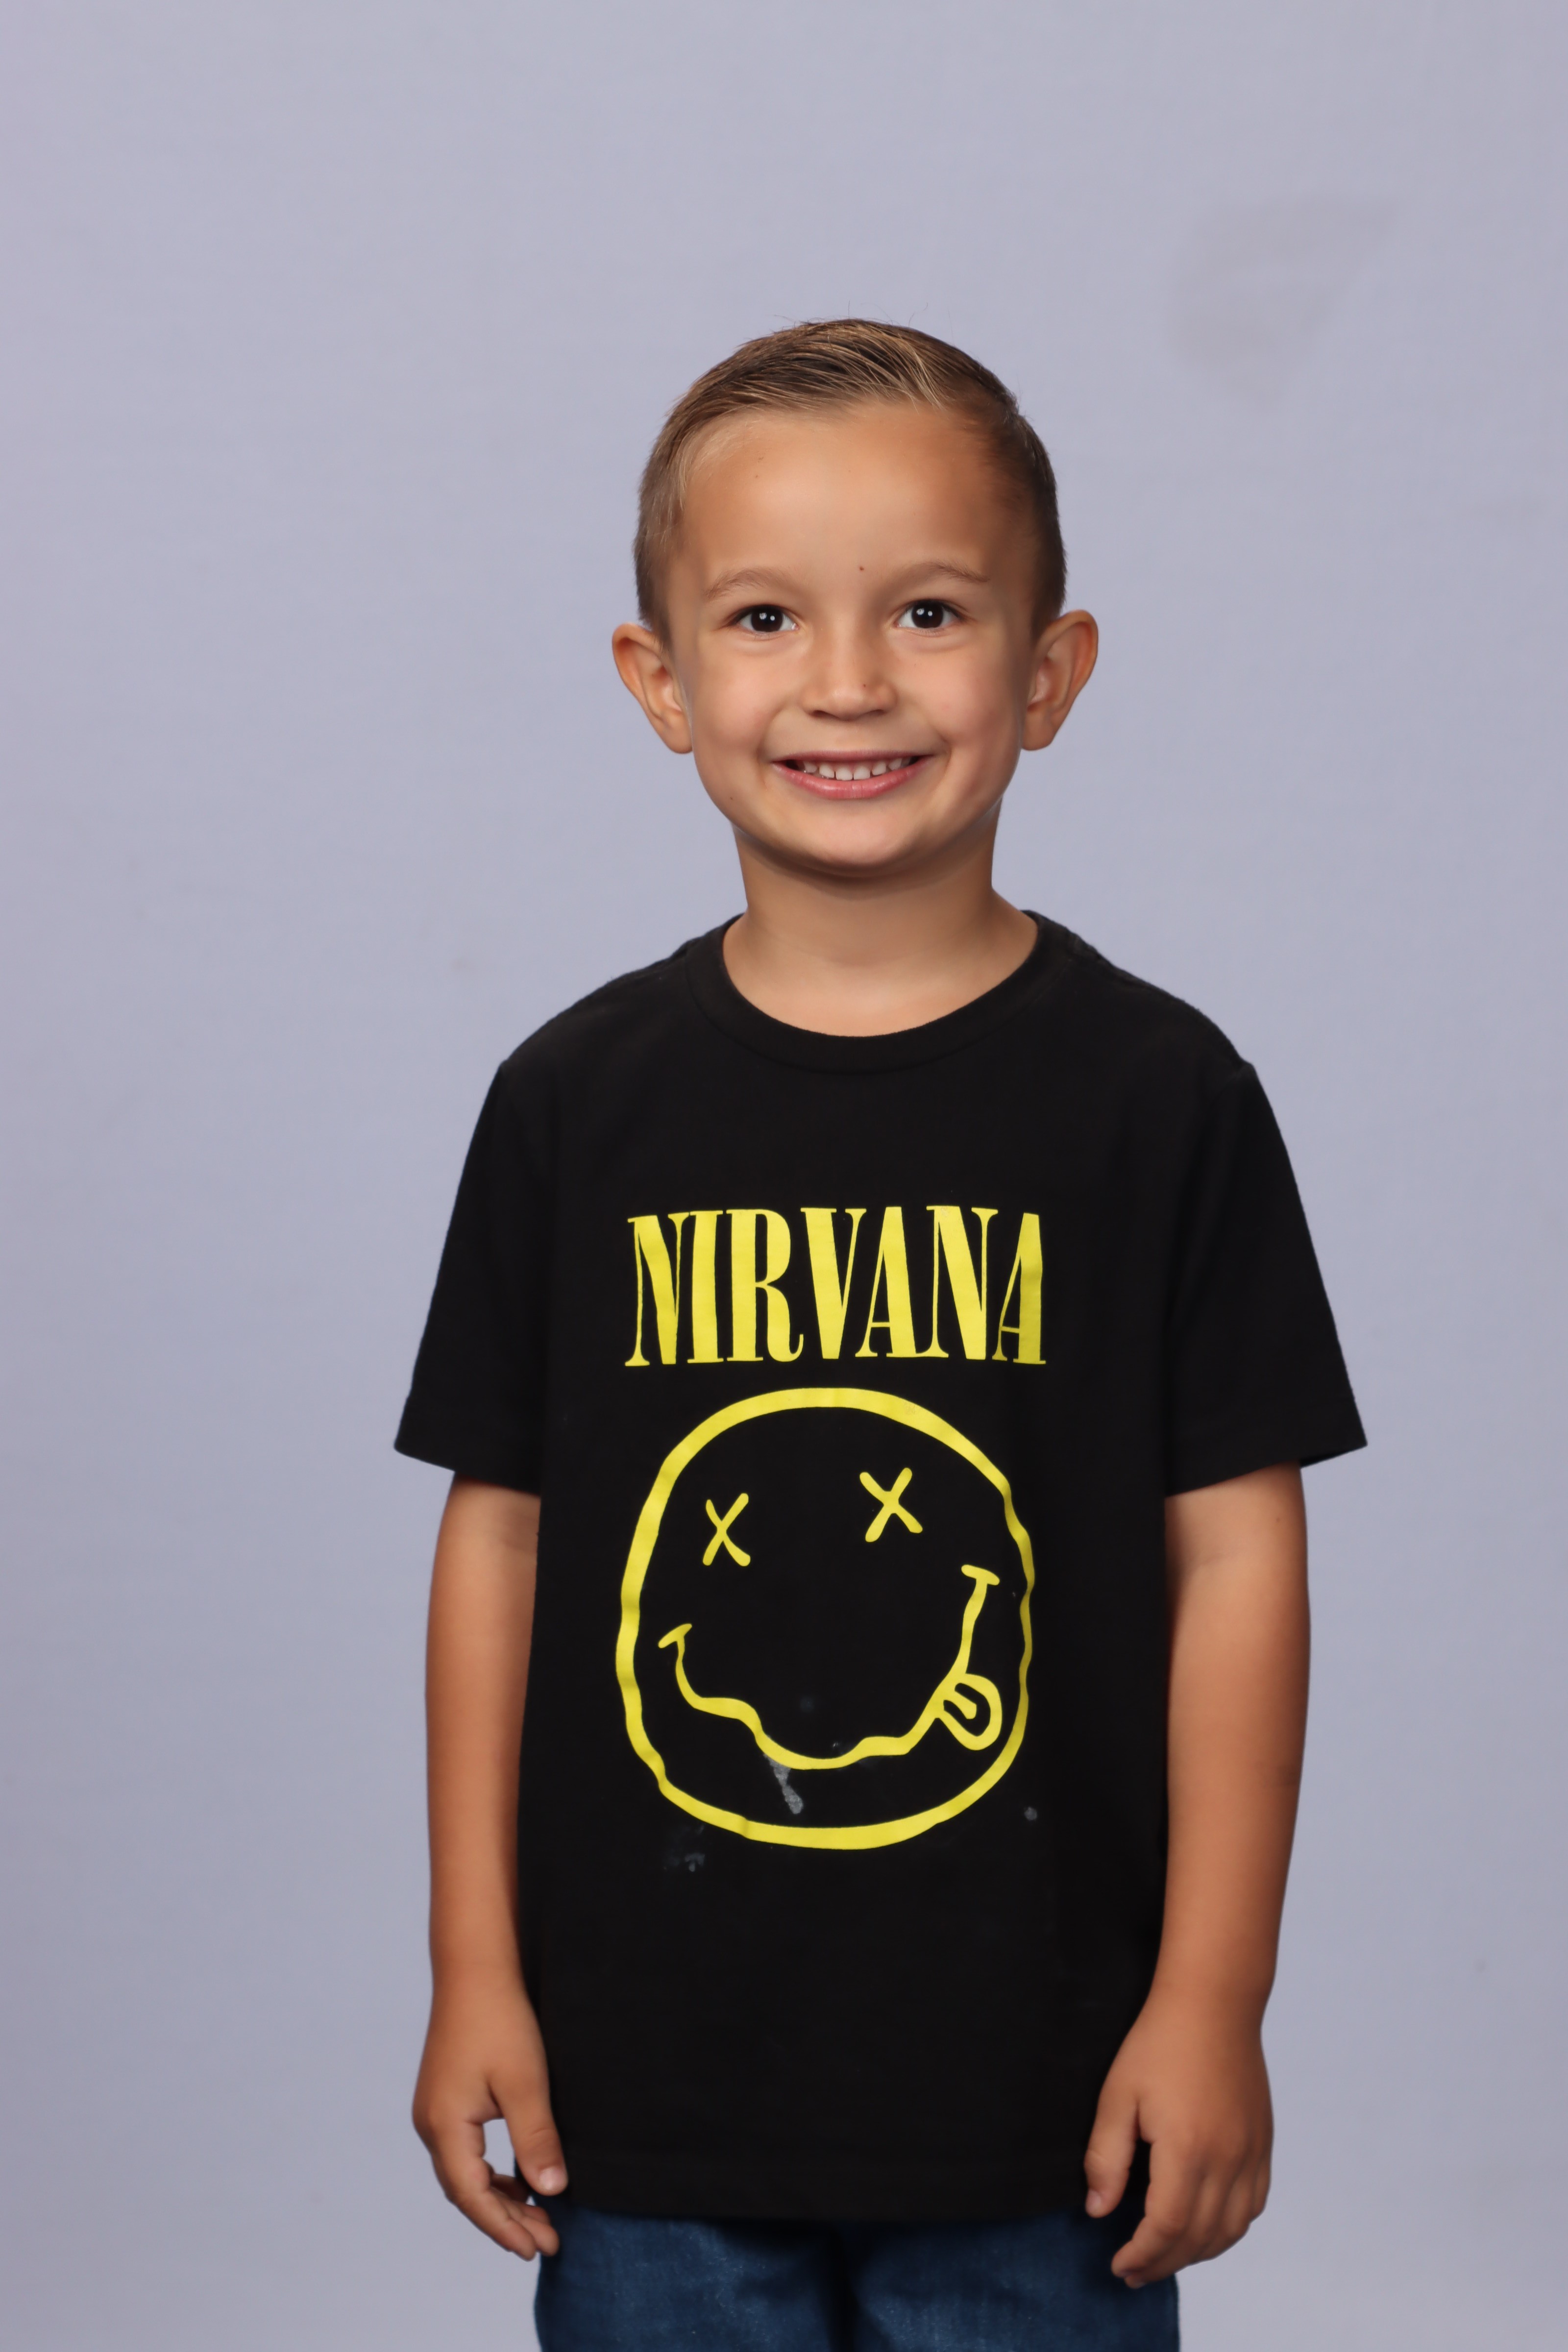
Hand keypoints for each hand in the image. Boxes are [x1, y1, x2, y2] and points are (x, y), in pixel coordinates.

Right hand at [413, 1969, 565, 2259]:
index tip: (538, 2250)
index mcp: (445, 2126)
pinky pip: (467, 2153)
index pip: (473, 2196)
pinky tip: (520, 2180)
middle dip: (506, 2221)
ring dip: (501, 2198)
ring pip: (466, 2174)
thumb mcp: (525, 2082)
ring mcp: (435, 2112)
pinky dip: (493, 2173)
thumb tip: (551, 2193)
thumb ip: (536, 2139)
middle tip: (548, 2243)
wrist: (475, 1968)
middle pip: (466, 2191)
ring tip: (540, 2221)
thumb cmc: (500, 2020)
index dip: (505, 2227)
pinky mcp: (446, 2099)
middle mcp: (431, 2125)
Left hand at [1083, 1988, 1272, 2287]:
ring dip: (1197, 2253)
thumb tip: (1099, 2211)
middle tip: (1134, 2272)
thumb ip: (1106, 2158)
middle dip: (1164, 2263)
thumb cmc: (1158, 2043)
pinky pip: (1253, 2205)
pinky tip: (1205, 2228)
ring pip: (1230, 2229)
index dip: (1141, 2255)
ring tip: (1165, 2257)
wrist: (1213, 2003)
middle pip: (1198, 2238)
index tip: (1119, 2265)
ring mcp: (1250, 2153)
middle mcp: (1226, 2159)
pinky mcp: (1262, 2143)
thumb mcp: (1117, 2095)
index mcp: (1187, 2149)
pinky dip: (1229, 2229)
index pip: (1165, 2228)